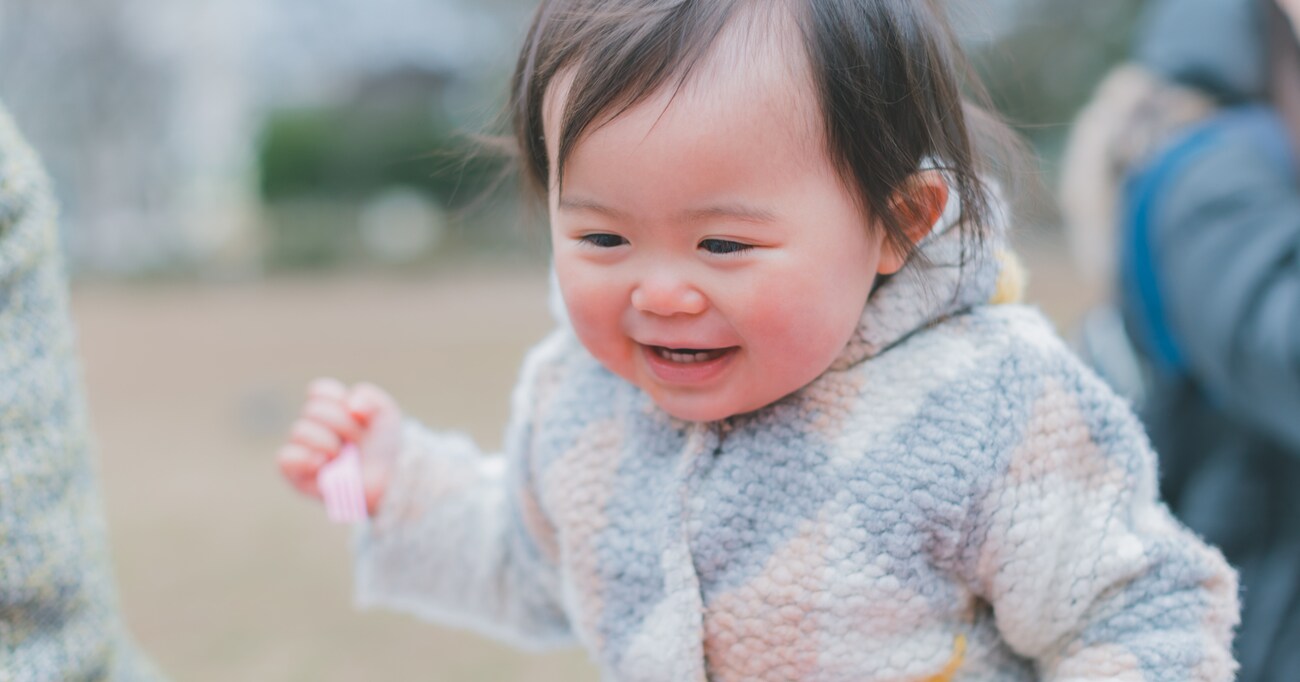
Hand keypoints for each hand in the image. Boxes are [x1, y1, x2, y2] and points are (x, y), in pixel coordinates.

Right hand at [277, 378, 403, 513]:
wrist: (388, 480)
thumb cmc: (383, 445)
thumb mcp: (385, 414)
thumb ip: (369, 397)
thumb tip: (351, 406)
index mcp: (328, 408)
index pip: (318, 391)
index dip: (338, 400)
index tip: (359, 415)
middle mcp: (311, 426)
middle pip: (313, 410)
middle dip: (343, 425)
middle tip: (358, 440)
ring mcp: (302, 450)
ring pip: (300, 431)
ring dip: (328, 442)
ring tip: (343, 455)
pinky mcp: (296, 475)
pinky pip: (284, 459)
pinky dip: (304, 458)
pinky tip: (323, 463)